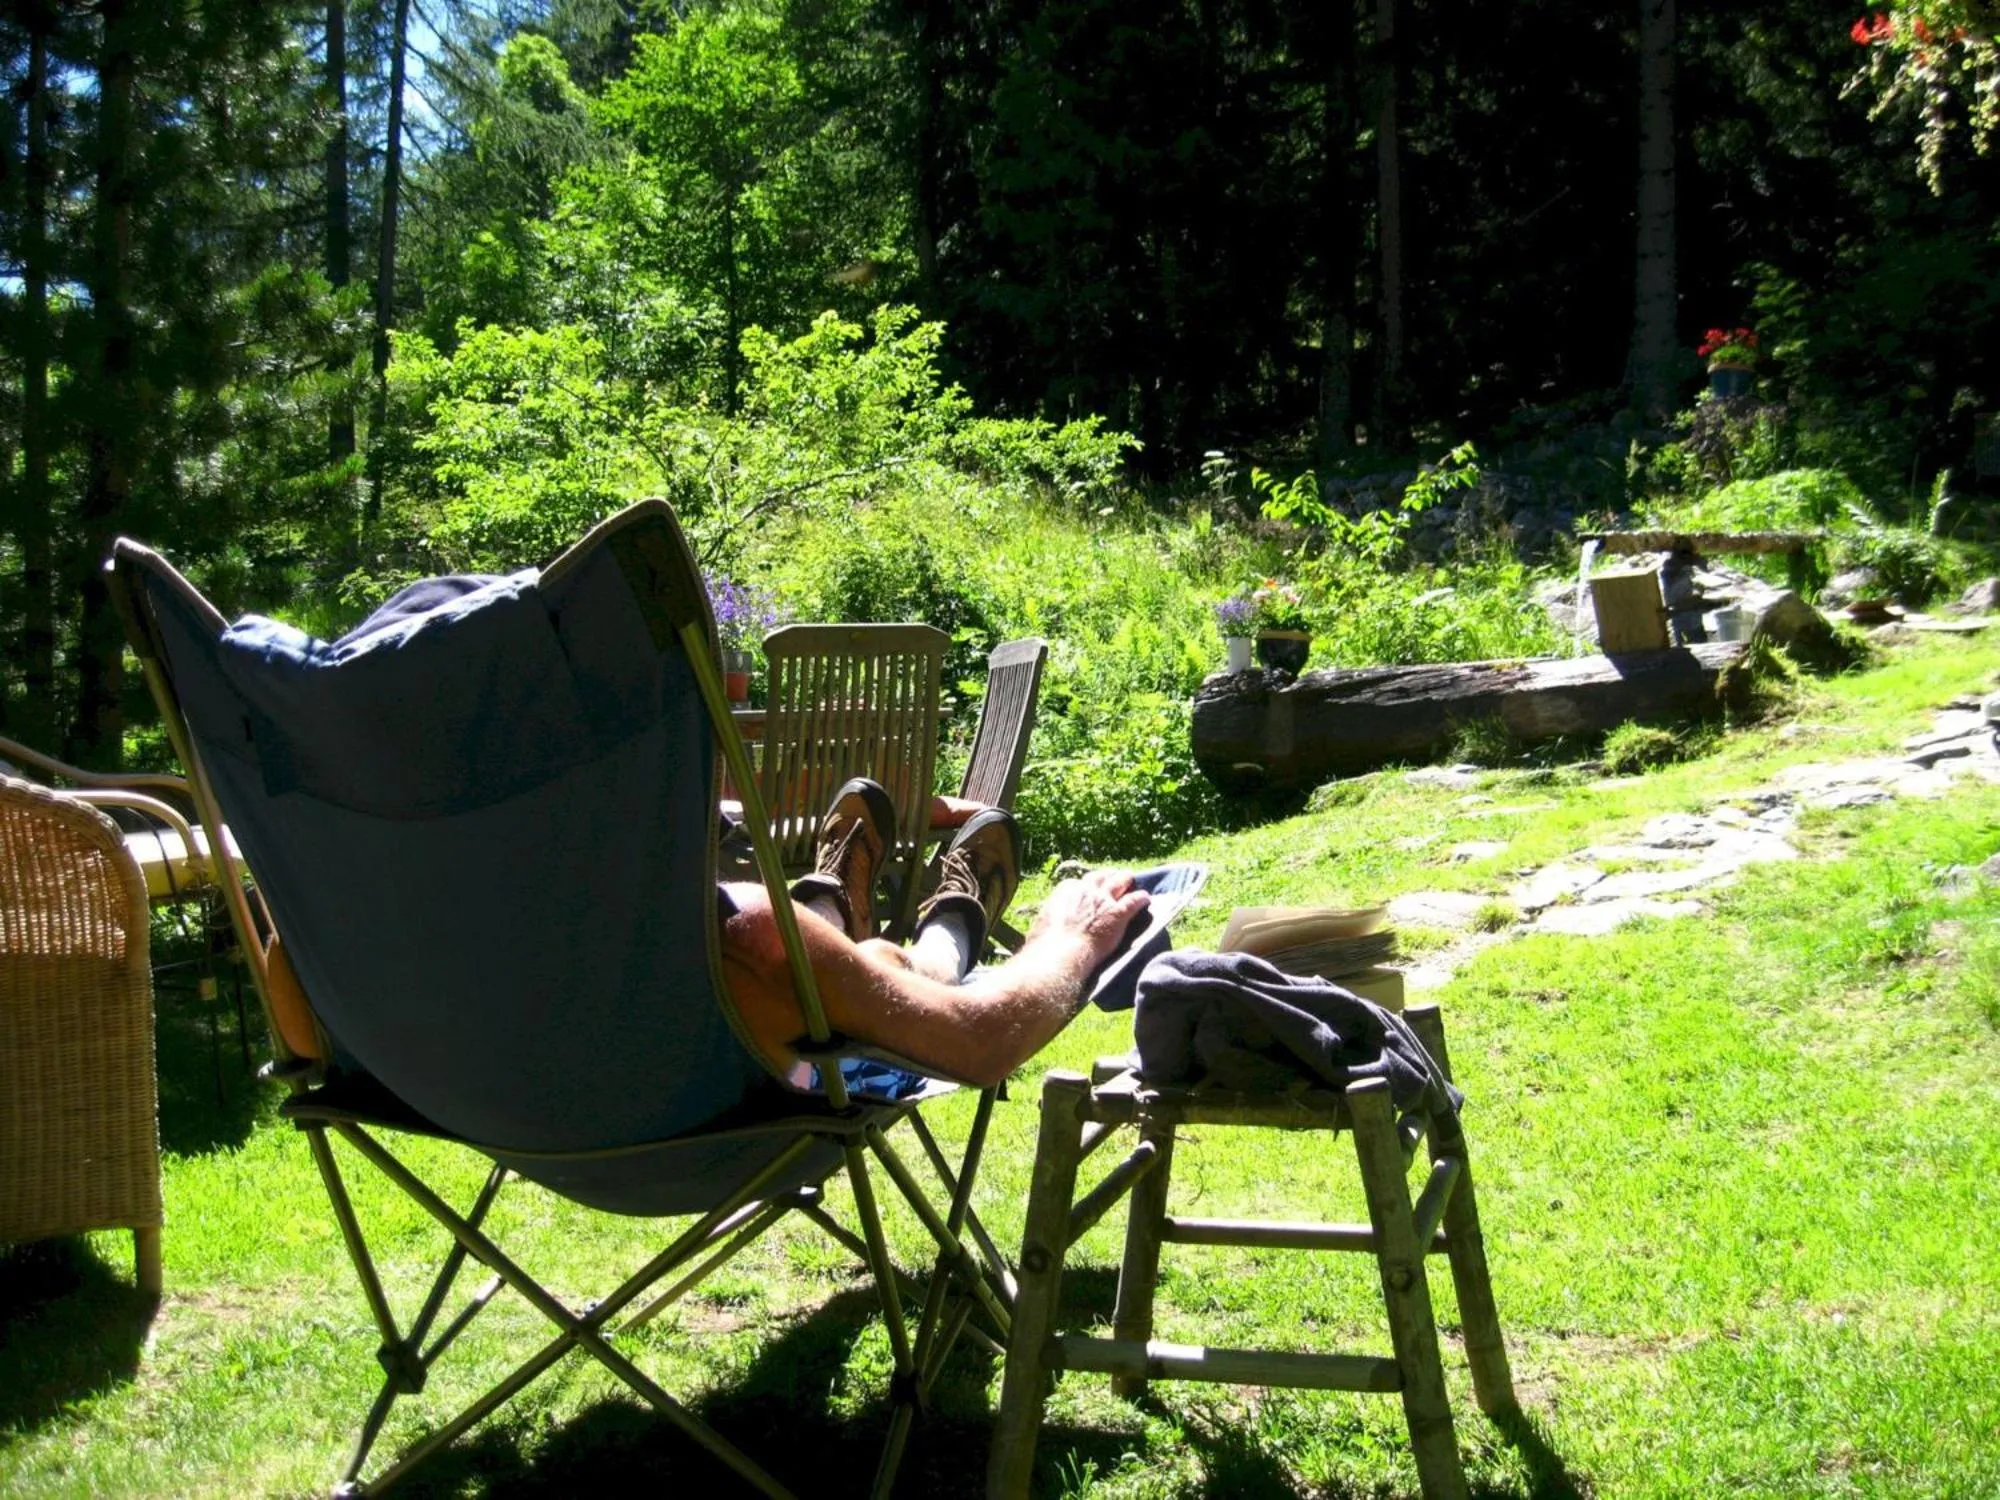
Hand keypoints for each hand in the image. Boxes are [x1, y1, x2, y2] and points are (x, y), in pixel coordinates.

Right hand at [1026, 868, 1149, 969]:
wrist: (1061, 954)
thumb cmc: (1046, 945)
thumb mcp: (1043, 924)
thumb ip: (1050, 919)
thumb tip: (1045, 926)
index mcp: (1066, 890)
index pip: (1080, 882)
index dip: (1088, 886)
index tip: (1090, 889)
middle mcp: (1086, 890)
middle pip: (1101, 877)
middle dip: (1108, 876)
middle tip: (1114, 877)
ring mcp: (1103, 900)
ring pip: (1119, 882)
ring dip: (1126, 880)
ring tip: (1130, 879)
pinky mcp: (1117, 914)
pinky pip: (1134, 901)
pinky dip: (1141, 899)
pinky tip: (1146, 899)